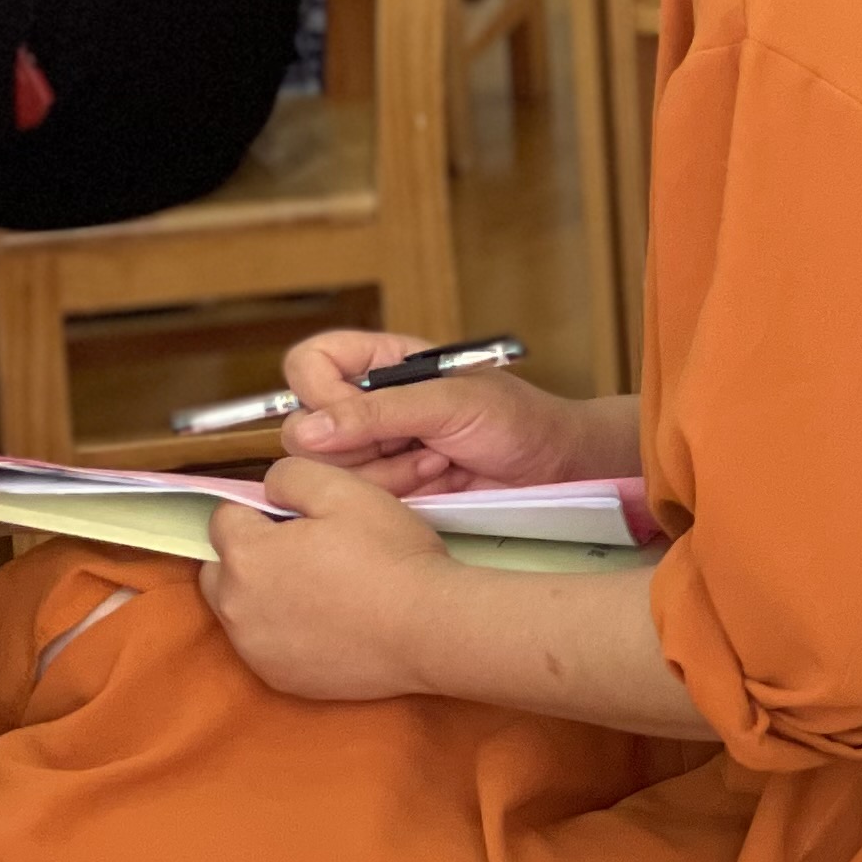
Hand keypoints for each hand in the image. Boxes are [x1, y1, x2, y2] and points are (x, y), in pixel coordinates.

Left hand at [198, 460, 455, 700]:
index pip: (225, 518)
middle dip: (249, 556)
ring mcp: (255, 648)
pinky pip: (267, 646)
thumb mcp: (346, 490)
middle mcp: (235, 605)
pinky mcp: (279, 678)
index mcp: (245, 554)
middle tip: (307, 555)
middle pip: (220, 568)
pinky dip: (286, 634)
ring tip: (321, 592)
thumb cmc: (390, 556)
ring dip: (265, 596)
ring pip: (240, 610)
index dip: (262, 511)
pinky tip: (329, 626)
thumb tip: (269, 488)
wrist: (430, 630)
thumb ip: (291, 476)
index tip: (302, 519)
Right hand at [277, 329, 585, 493]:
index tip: (365, 414)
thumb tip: (307, 430)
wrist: (554, 468)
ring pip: (329, 470)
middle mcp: (367, 404)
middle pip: (307, 427)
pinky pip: (359, 497)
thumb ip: (379, 413)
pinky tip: (438, 480)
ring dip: (388, 471)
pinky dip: (399, 492)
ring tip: (439, 460)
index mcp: (380, 364)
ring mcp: (374, 448)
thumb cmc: (517, 419)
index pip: (308, 364)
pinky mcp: (386, 486)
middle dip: (363, 443)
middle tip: (420, 441)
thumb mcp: (450, 404)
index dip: (321, 392)